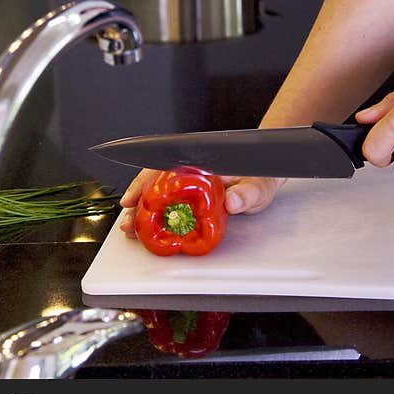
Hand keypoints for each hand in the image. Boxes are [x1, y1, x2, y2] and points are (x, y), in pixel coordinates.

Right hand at [118, 169, 285, 236]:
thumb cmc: (261, 176)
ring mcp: (190, 183)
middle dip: (137, 202)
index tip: (132, 200)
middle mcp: (190, 171)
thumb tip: (233, 200)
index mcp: (201, 163)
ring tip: (131, 229)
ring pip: (159, 192)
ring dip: (143, 210)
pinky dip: (156, 213)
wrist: (266, 173)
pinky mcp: (192, 196)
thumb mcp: (259, 186)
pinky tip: (147, 226)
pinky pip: (169, 201)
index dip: (144, 183)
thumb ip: (248, 192)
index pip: (164, 168)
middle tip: (127, 224)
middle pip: (155, 182)